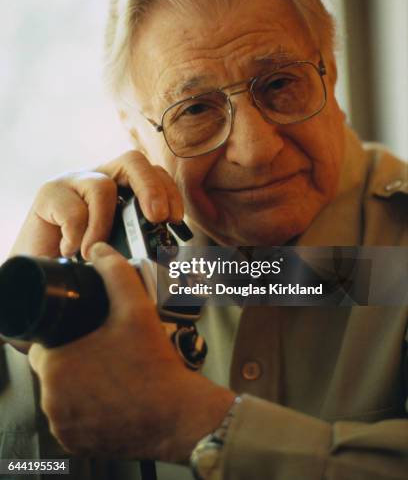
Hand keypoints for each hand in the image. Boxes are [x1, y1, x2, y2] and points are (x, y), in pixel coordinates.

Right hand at [10, 150, 183, 259]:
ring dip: (105, 223)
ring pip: (102, 186)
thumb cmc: (83, 257)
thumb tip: (168, 254)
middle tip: (157, 217)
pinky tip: (71, 251)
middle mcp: (100, 177)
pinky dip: (77, 235)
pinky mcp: (49, 193)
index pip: (153, 173)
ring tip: (97, 252)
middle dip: (151, 187)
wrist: (39, 266)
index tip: (175, 219)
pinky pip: (73, 208)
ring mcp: (74, 182)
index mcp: (122, 186)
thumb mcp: (118, 247)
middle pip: (133, 161)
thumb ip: (139, 242)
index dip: (168, 191)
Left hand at [28, 243, 234, 460]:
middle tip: (103, 349)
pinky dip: (85, 408)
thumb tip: (100, 250)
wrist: (178, 414)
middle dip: (73, 356)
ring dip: (78, 382)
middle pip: (53, 368)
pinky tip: (109, 395)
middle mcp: (52, 400)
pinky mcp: (77, 443)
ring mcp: (64, 425)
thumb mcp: (136, 309)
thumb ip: (115, 272)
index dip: (63, 335)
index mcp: (55, 367)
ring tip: (108, 370)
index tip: (84, 332)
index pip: (42, 345)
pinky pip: (72, 419)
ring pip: (62, 393)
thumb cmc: (155, 366)